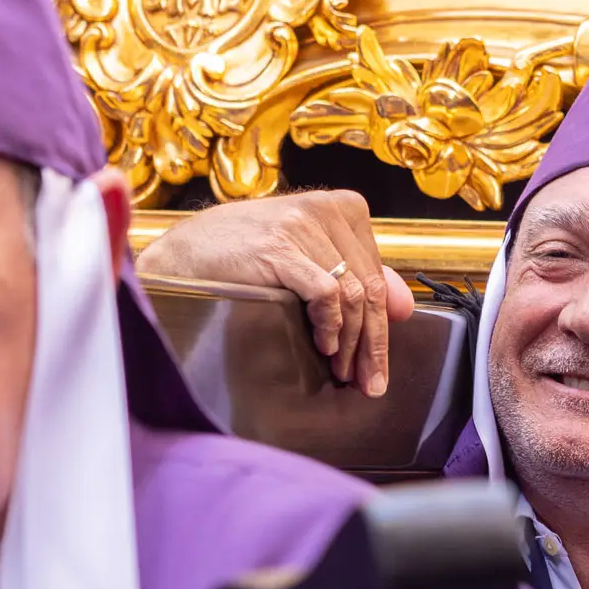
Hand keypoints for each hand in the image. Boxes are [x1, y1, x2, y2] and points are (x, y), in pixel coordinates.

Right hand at [135, 190, 414, 396]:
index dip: (382, 326)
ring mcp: (302, 227)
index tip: (377, 365)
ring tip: (343, 372)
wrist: (181, 255)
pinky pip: (325, 293)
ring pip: (351, 295)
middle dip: (372, 343)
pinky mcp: (280, 248)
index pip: (377, 275)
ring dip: (351, 343)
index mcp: (341, 207)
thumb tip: (406, 305)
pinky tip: (324, 346)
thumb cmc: (242, 257)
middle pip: (368, 288)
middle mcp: (326, 211)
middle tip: (369, 381)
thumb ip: (355, 275)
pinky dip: (330, 325)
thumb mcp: (306, 256)